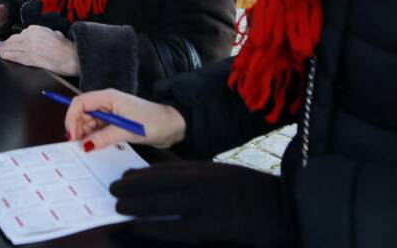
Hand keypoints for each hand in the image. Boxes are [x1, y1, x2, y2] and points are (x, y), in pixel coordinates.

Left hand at [0, 25, 79, 75]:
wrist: (70, 57)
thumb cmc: (65, 47)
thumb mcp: (54, 33)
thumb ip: (43, 33)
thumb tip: (38, 37)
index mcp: (37, 29)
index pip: (22, 33)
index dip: (17, 38)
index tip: (13, 41)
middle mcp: (31, 37)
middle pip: (14, 39)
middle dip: (7, 43)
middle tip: (0, 46)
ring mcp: (29, 48)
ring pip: (13, 48)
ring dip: (5, 49)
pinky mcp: (30, 58)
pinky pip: (16, 57)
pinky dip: (9, 56)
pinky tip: (4, 56)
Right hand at [65, 88, 185, 149]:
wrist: (173, 126)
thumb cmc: (153, 122)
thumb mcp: (128, 130)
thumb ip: (104, 137)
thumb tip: (85, 146)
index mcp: (108, 97)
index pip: (80, 102)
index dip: (72, 118)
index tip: (72, 136)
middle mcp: (106, 103)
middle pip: (82, 113)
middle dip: (77, 128)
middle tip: (78, 147)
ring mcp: (110, 113)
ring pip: (88, 122)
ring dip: (85, 135)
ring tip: (87, 149)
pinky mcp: (114, 123)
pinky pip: (98, 129)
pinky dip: (94, 138)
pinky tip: (95, 147)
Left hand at [110, 161, 291, 245]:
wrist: (283, 208)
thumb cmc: (252, 194)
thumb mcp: (222, 176)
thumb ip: (197, 177)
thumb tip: (168, 180)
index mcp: (205, 169)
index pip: (165, 169)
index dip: (142, 173)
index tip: (126, 175)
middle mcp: (202, 182)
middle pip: (157, 183)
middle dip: (132, 186)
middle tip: (114, 189)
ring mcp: (206, 203)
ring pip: (161, 203)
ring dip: (136, 204)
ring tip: (119, 205)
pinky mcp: (212, 225)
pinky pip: (176, 227)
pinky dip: (156, 226)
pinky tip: (140, 226)